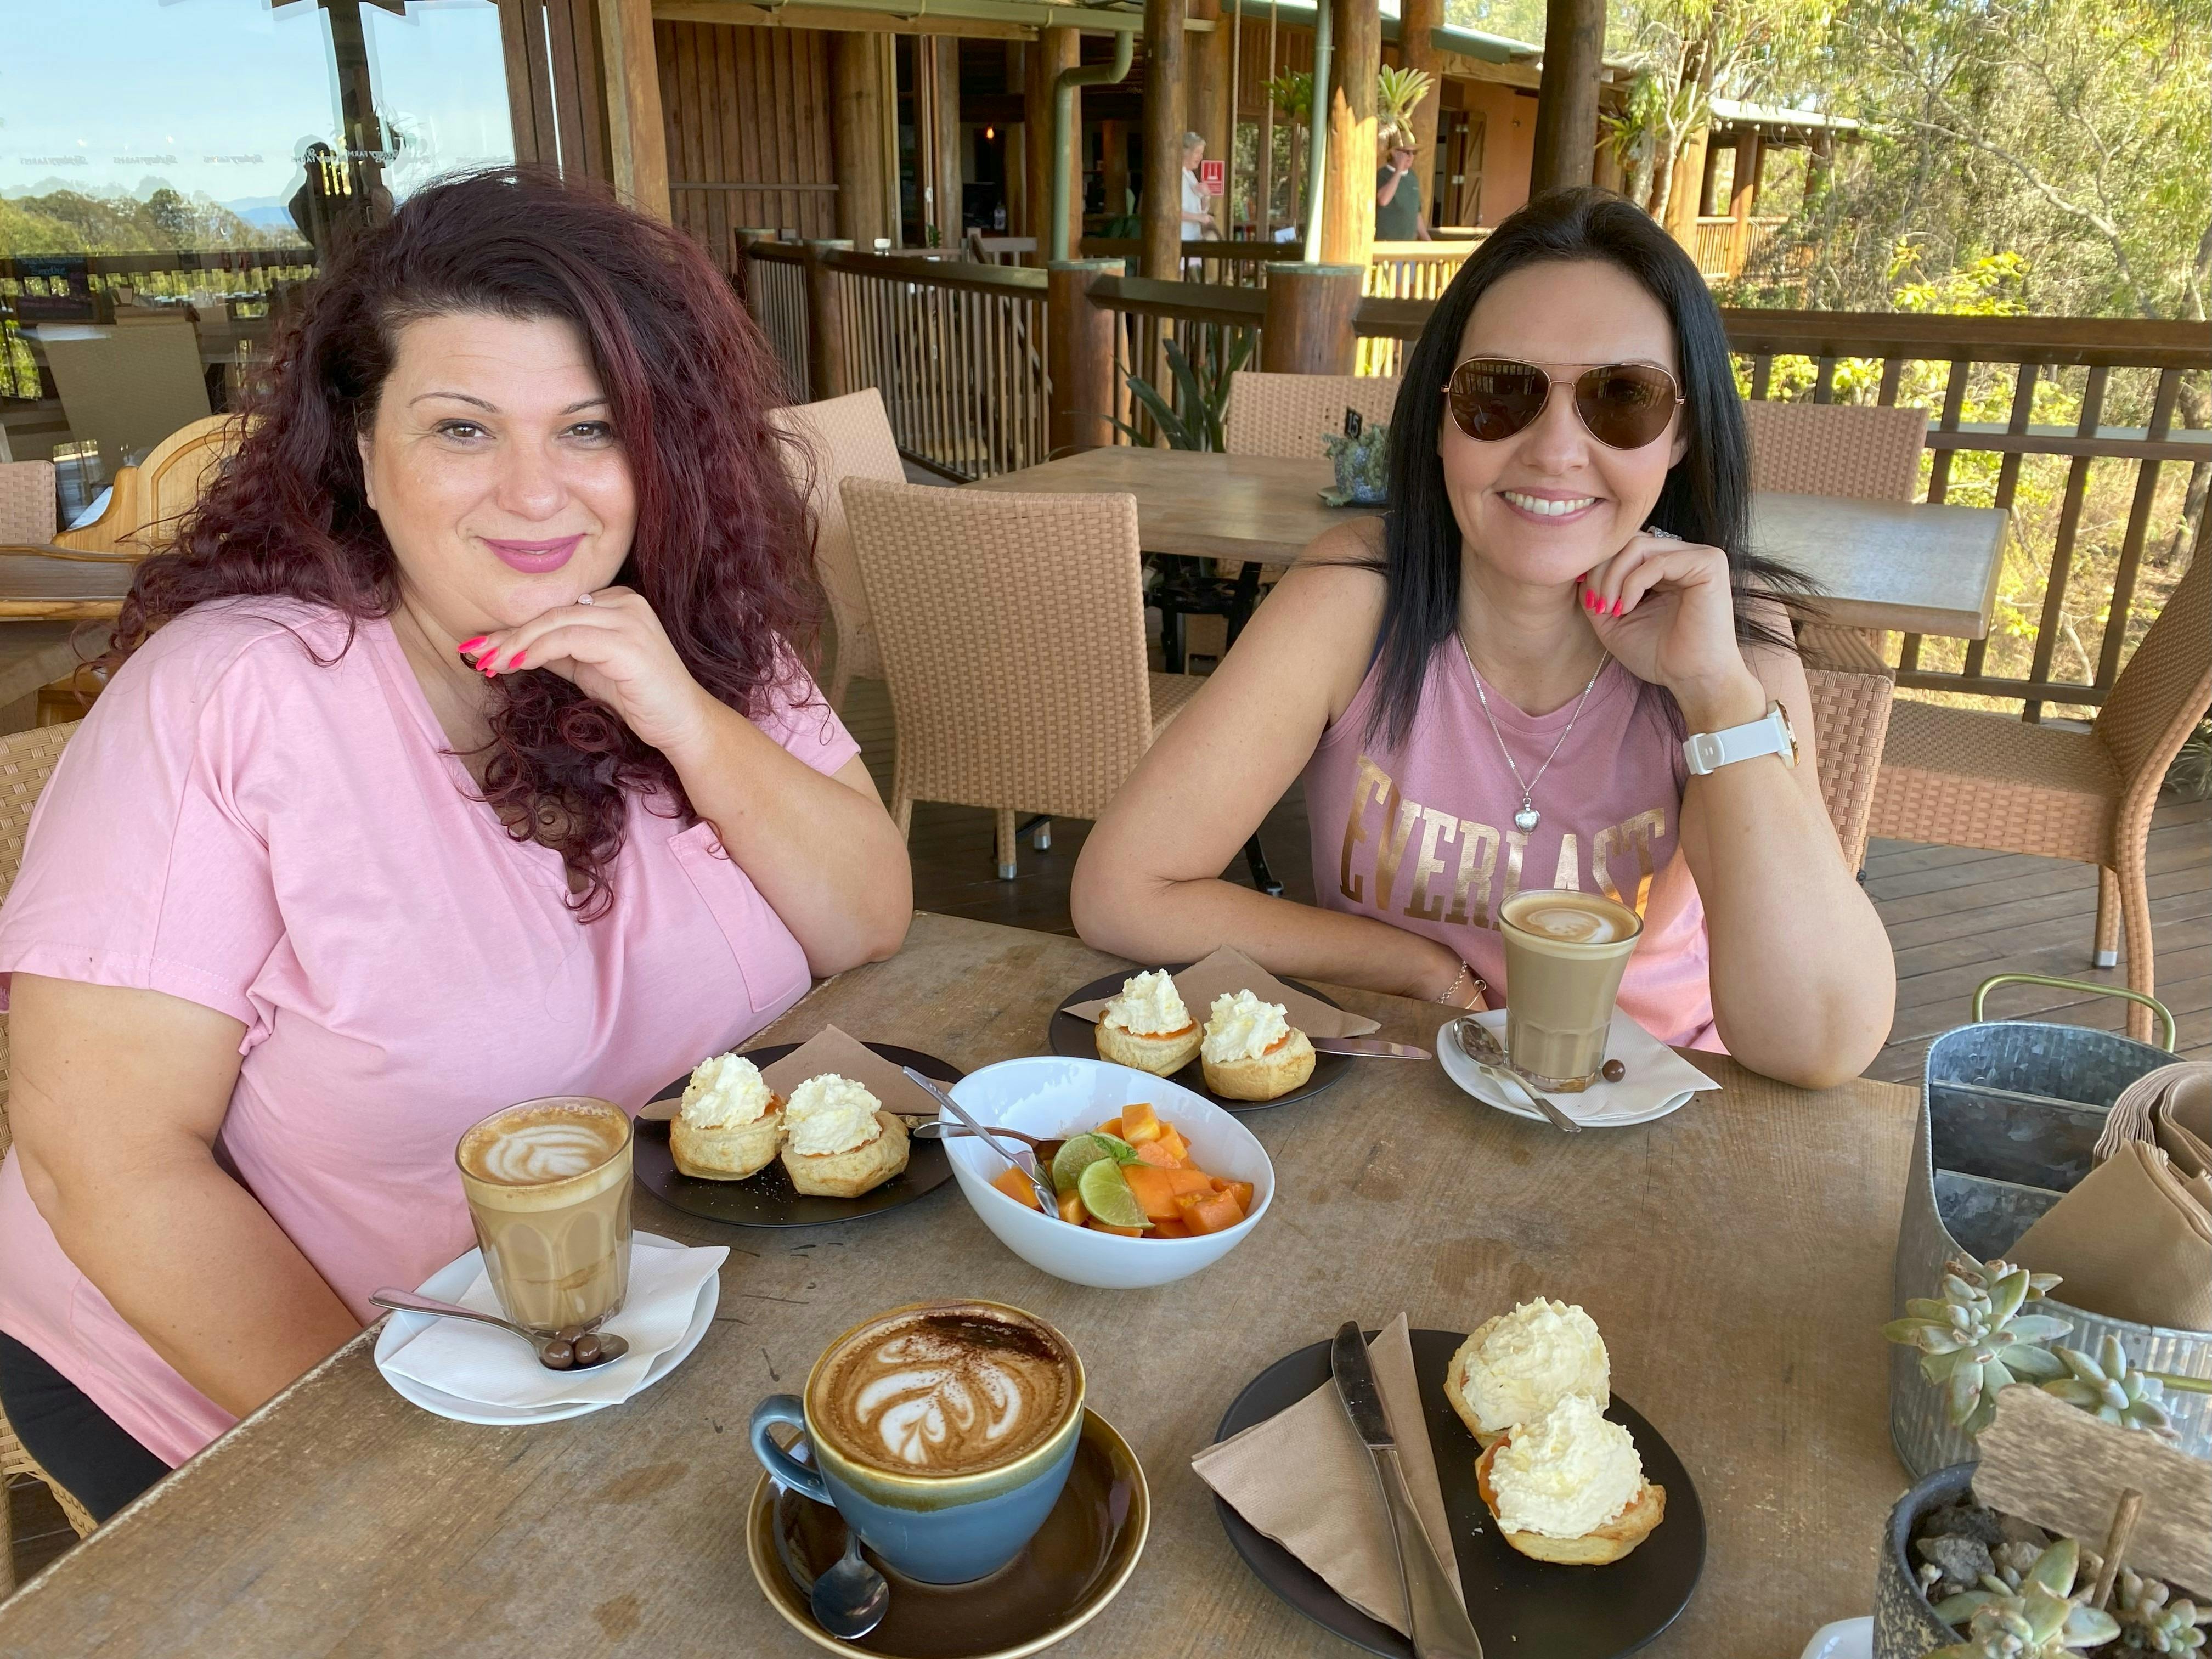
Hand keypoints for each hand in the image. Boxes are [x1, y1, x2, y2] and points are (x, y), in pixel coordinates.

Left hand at [462, 587, 715, 757]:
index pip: (557, 608)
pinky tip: (518, 664)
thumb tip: (513, 647)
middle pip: (553, 611)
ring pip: (558, 621)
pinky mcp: (628, 643)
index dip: (518, 627)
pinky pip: (571, 639)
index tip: (485, 647)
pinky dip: (539, 650)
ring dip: (518, 643)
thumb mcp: (588, 668)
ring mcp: (629, 620)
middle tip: (477, 653)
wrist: (681, 723)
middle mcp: (626, 602)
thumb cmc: (638, 698)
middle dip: (510, 634)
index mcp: (618, 601)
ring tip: (492, 662)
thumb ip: (558, 652)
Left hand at [1580, 533, 1765, 726]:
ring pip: (1638, 546)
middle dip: (1602, 572)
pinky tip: (1627, 608)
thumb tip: (1578, 569)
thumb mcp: (1612, 621)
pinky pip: (1657, 561)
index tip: (1588, 600)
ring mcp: (1698, 556)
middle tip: (1597, 606)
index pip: (1624, 546)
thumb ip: (1596, 592)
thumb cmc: (1658, 655)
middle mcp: (1683, 555)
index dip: (1598, 568)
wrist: (1692, 680)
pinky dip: (1633, 583)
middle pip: (1628, 541)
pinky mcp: (1709, 564)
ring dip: (1613, 578)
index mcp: (1664, 565)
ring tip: (1611, 609)